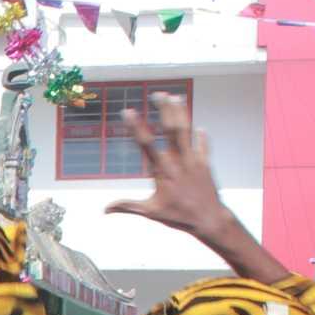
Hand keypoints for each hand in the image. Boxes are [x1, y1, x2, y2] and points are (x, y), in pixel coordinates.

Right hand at [106, 94, 232, 239]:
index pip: (145, 144)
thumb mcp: (150, 212)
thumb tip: (105, 210)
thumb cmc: (178, 216)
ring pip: (187, 131)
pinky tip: (199, 128)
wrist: (209, 220)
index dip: (136, 126)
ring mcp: (193, 160)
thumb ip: (127, 206)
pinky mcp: (205, 163)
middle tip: (158, 94)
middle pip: (171, 129)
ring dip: (181, 113)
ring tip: (175, 97)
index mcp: (161, 171)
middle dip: (164, 109)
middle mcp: (177, 161)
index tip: (127, 111)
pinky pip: (204, 145)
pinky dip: (201, 136)